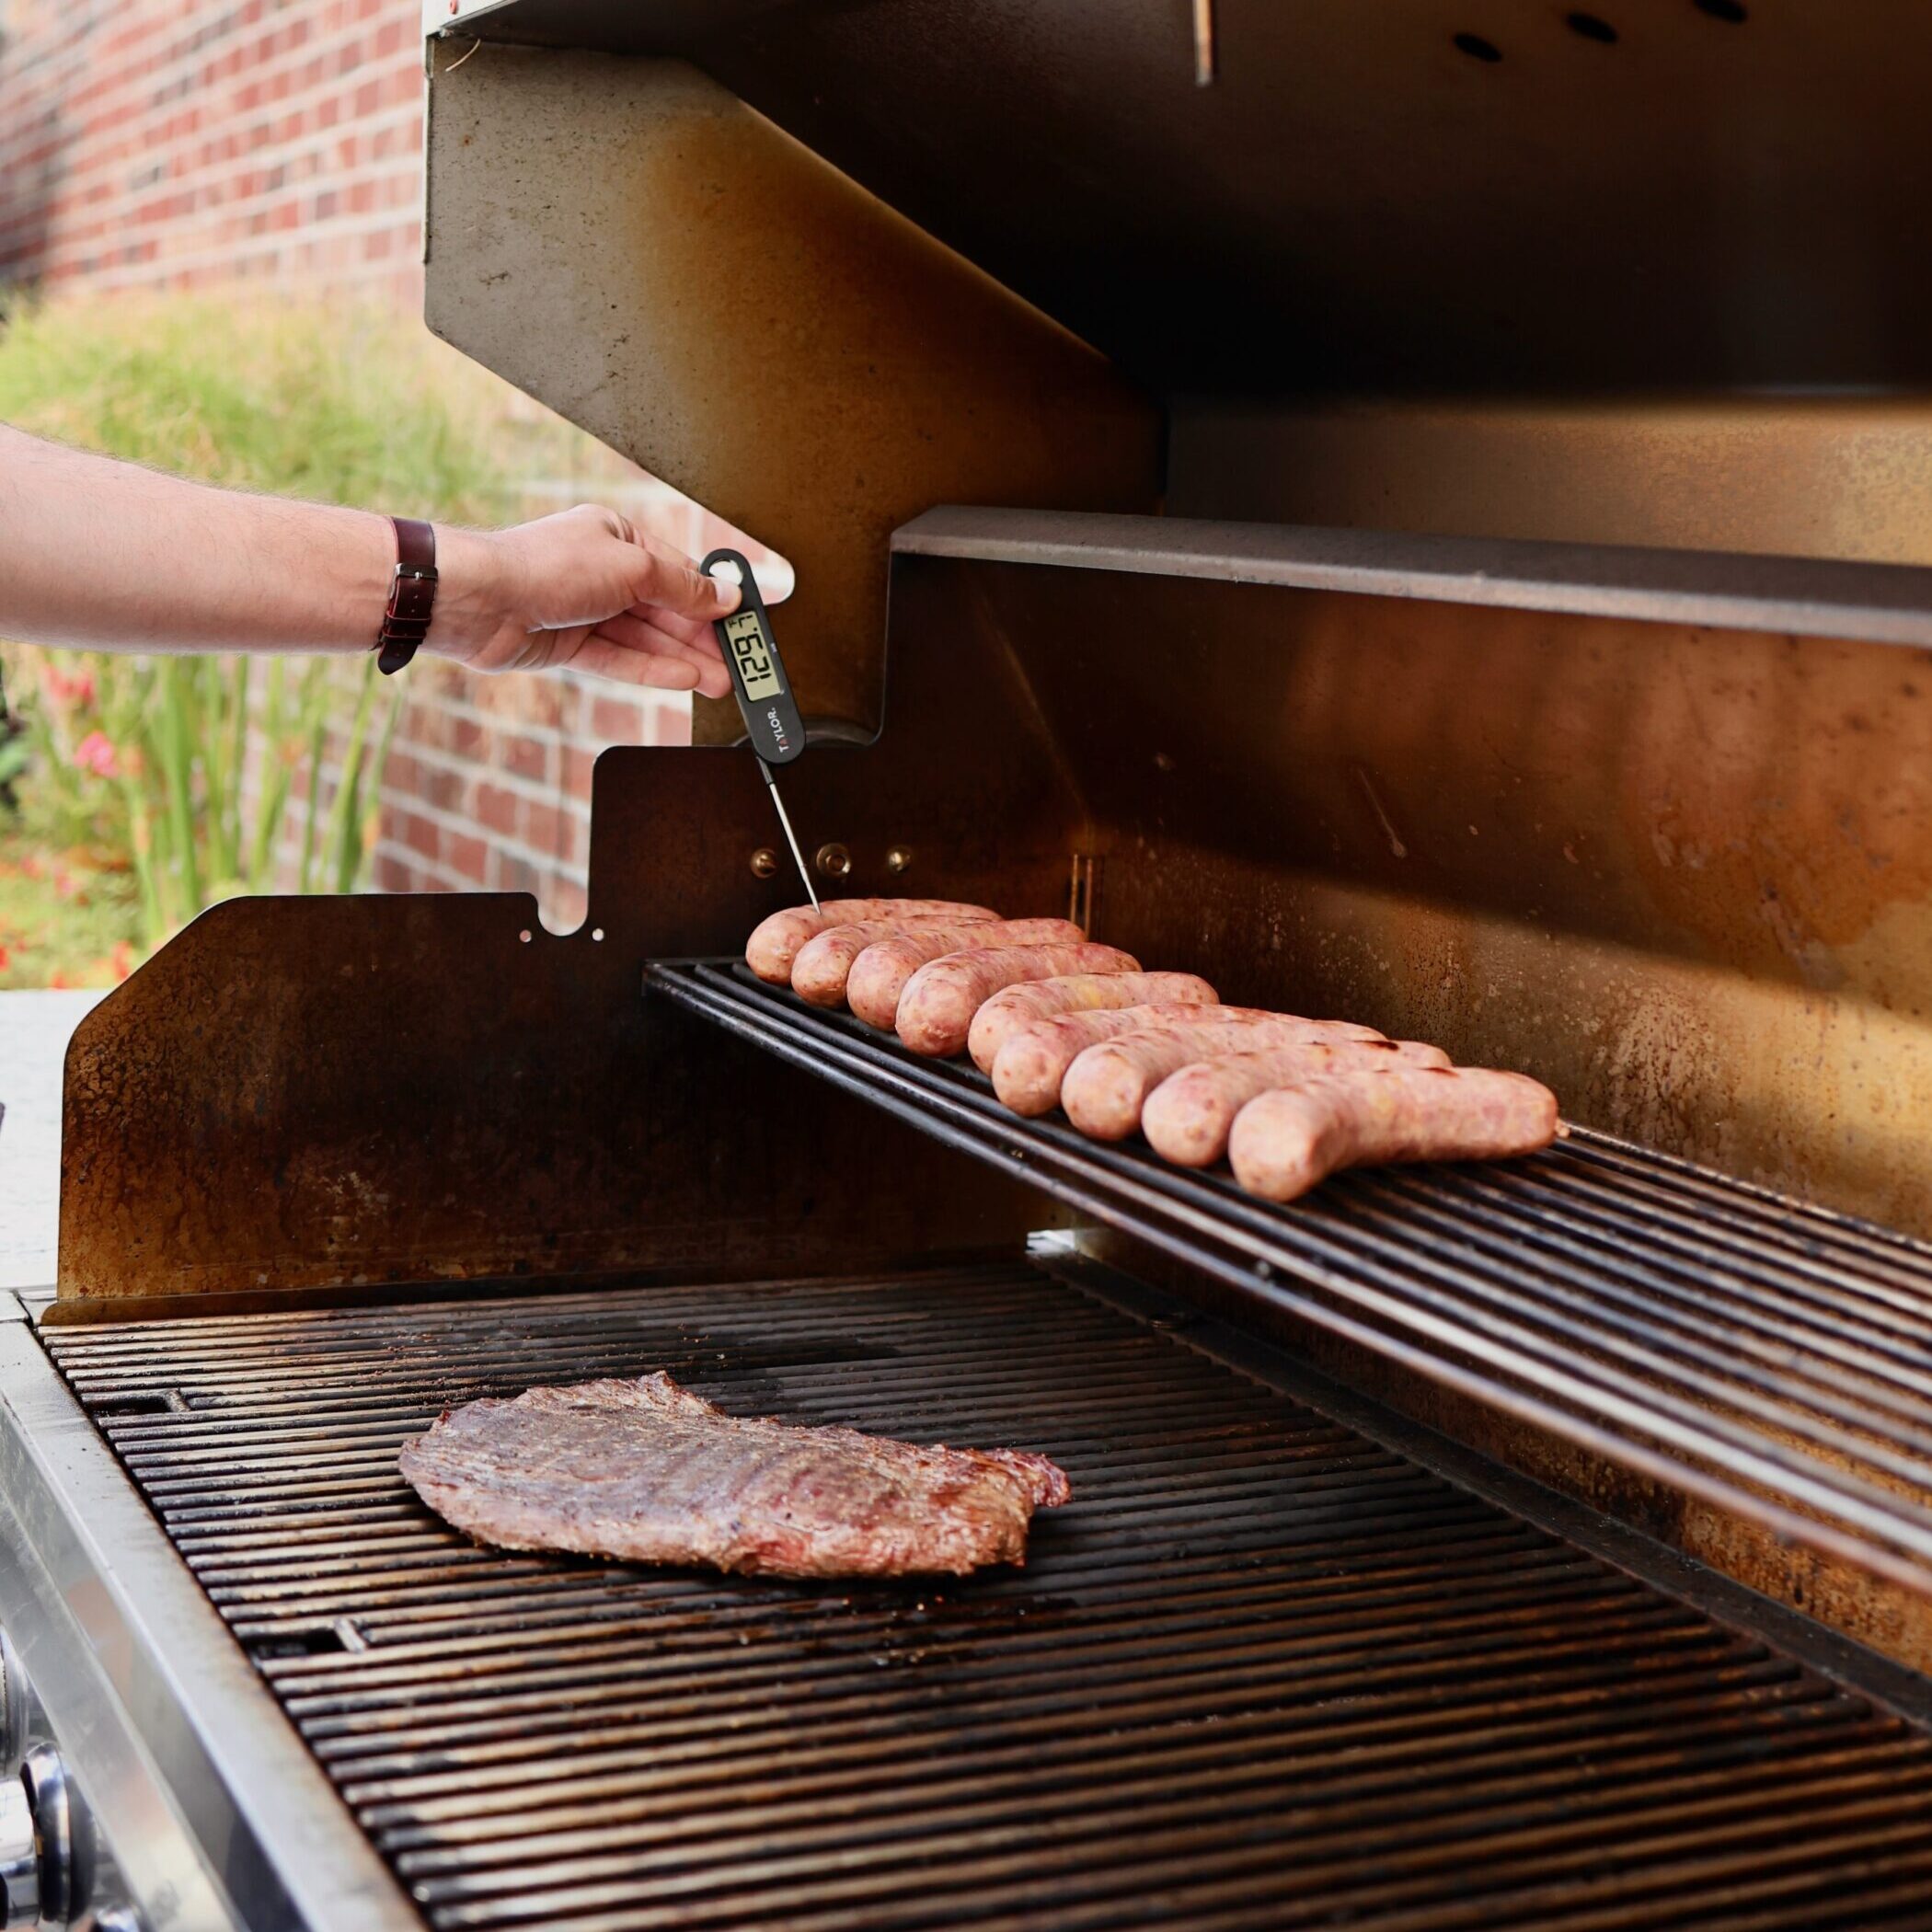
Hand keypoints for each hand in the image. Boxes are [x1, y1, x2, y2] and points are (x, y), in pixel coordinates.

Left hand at [430, 505, 741, 694]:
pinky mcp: (568, 644)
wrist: (479, 600)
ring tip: (720, 683)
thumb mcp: (632, 568)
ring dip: (684, 659)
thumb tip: (724, 596)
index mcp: (617, 536)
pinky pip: (620, 660)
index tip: (742, 624)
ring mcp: (584, 609)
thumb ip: (683, 588)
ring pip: (645, 639)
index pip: (679, 571)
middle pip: (664, 610)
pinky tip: (684, 679)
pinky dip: (652, 670)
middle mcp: (602, 571)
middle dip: (702, 638)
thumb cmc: (543, 565)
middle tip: (737, 664)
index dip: (713, 600)